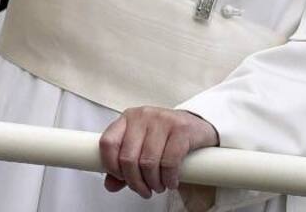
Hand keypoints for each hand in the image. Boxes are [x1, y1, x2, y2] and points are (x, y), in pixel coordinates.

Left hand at [99, 106, 218, 198]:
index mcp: (128, 118)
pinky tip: (171, 181)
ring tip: (158, 186)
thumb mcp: (141, 148)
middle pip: (128, 158)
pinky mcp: (181, 128)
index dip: (111, 166)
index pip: (108, 143)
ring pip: (148, 162)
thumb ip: (123, 166)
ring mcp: (163, 120)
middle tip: (144, 189)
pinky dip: (169, 178)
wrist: (198, 126)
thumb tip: (110, 185)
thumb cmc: (166, 137)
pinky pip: (169, 161)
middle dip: (135, 182)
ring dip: (153, 183)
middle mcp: (143, 116)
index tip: (121, 178)